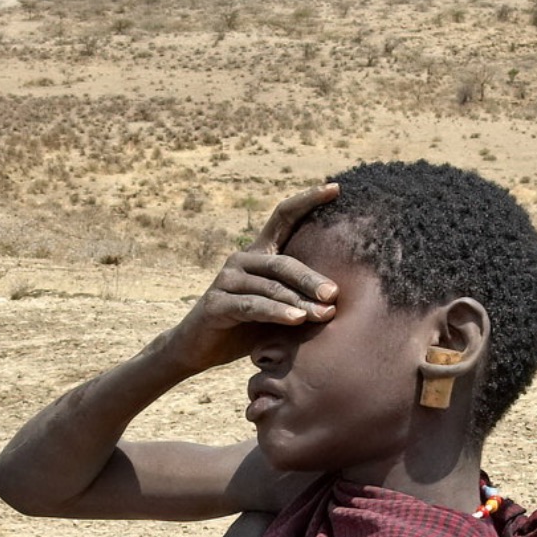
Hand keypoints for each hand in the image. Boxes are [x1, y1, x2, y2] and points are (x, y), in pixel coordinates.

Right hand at [167, 184, 340, 372]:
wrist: (198, 348)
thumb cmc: (245, 327)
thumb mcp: (276, 308)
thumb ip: (298, 297)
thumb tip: (337, 298)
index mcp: (259, 254)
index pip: (283, 217)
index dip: (307, 200)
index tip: (336, 188)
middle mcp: (241, 260)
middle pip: (282, 262)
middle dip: (311, 278)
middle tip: (334, 294)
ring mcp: (227, 279)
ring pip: (270, 285)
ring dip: (299, 301)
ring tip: (323, 313)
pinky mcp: (216, 303)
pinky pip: (252, 306)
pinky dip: (276, 313)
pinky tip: (296, 320)